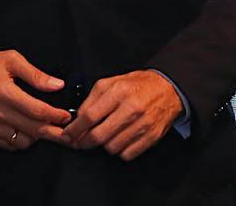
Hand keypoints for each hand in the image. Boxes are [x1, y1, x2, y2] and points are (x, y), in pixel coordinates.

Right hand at [0, 50, 71, 150]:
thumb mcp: (9, 60)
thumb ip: (35, 74)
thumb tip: (57, 84)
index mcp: (5, 92)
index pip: (37, 110)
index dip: (56, 115)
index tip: (66, 116)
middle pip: (34, 129)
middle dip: (55, 132)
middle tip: (67, 132)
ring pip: (23, 141)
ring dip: (37, 137)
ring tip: (44, 128)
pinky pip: (9, 145)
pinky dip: (21, 141)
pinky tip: (26, 132)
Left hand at [58, 70, 183, 160]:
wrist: (167, 89)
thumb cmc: (137, 86)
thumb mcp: (111, 82)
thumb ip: (92, 99)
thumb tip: (77, 118)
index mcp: (118, 92)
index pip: (89, 116)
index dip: (75, 129)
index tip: (68, 135)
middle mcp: (131, 108)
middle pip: (99, 136)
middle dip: (84, 142)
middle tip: (79, 142)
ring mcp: (142, 124)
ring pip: (112, 147)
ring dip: (104, 145)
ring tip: (105, 136)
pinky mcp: (151, 137)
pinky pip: (127, 154)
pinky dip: (120, 151)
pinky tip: (120, 140)